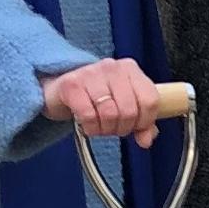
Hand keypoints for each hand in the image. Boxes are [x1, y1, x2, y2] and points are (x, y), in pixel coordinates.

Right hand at [41, 57, 166, 146]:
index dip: (144, 121)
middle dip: (122, 128)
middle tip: (113, 128)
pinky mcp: (71, 85)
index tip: (135, 127)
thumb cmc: (95, 98)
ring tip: (100, 126)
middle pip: (129, 111)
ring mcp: (90, 74)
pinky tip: (88, 125)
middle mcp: (112, 67)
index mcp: (130, 69)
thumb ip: (141, 122)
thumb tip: (146, 140)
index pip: (150, 100)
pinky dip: (91, 127)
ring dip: (106, 129)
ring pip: (110, 114)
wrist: (58, 90)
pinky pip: (89, 116)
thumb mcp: (123, 105)